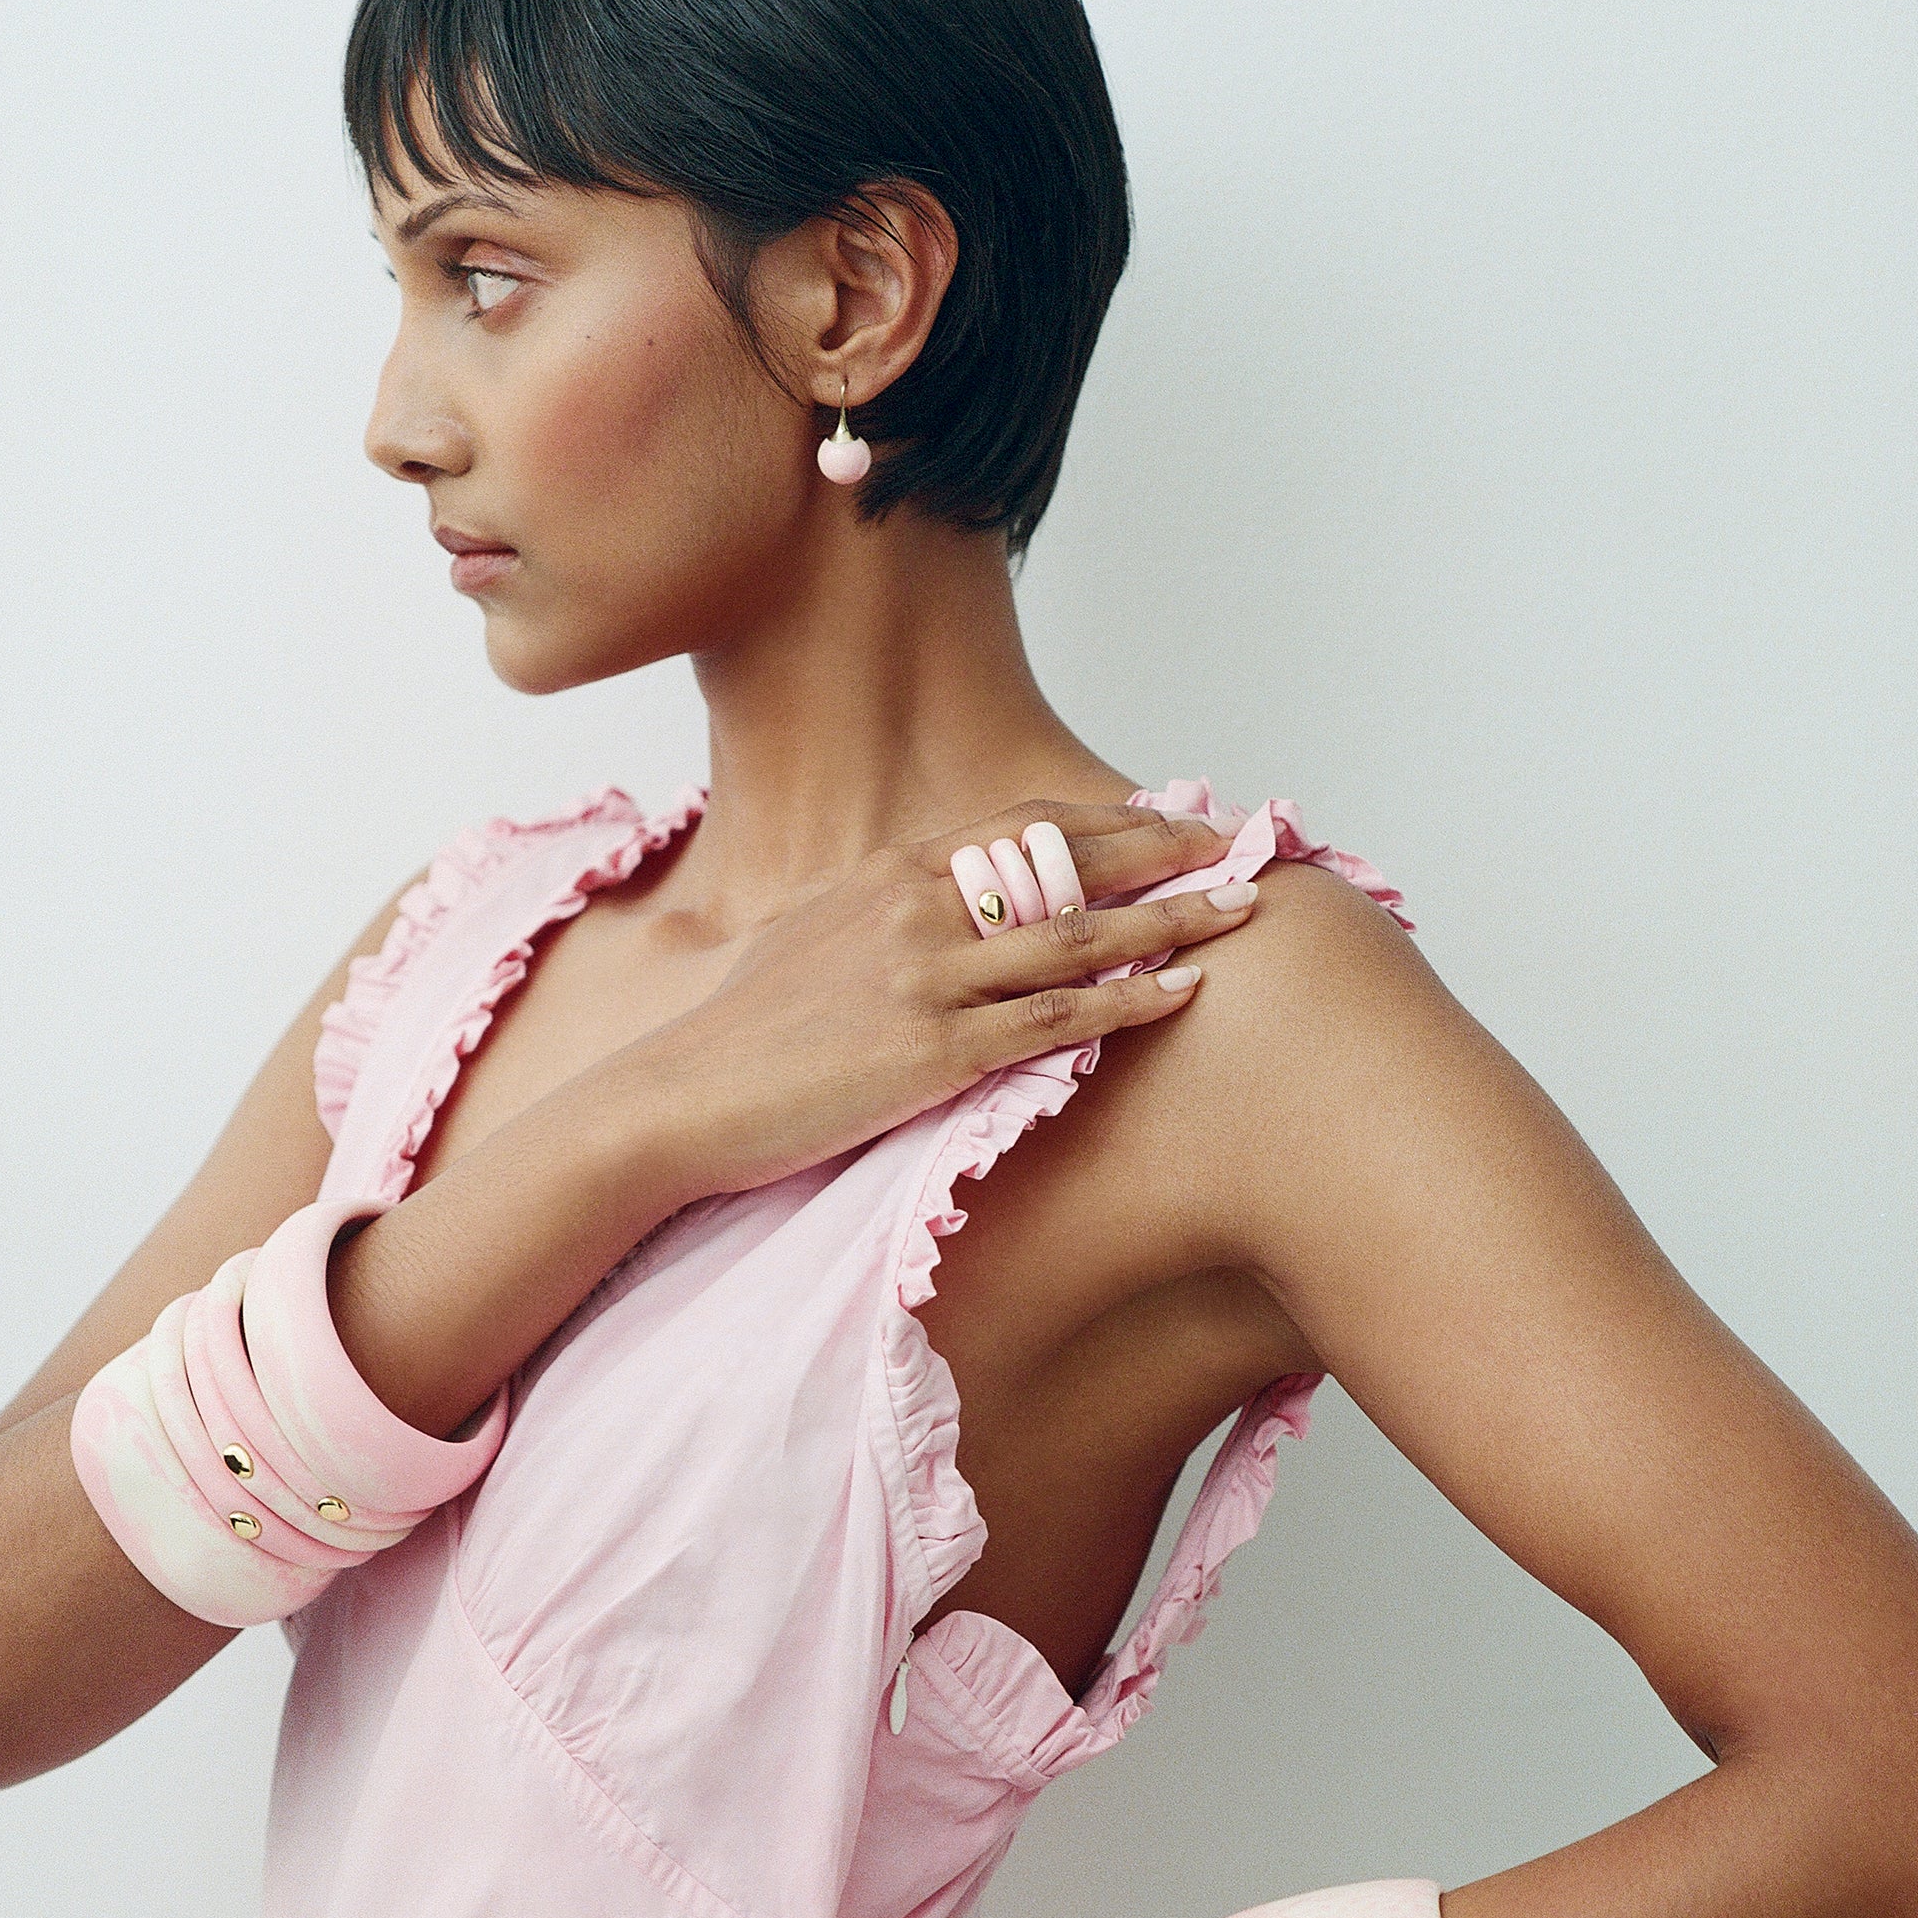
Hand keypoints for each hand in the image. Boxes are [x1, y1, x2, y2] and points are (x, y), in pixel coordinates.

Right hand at [626, 799, 1258, 1198]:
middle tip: (1238, 847)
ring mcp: (927, 977)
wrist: (680, 1098)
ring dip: (1170, 922)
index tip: (1173, 820)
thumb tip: (925, 904)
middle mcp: (917, 907)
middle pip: (1069, 864)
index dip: (1112, 819)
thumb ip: (880, 912)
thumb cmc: (741, 1034)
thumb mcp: (810, 938)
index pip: (1026, 825)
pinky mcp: (933, 1051)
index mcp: (891, 873)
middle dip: (1165, 852)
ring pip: (1078, 936)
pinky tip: (1181, 995)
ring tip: (1237, 912)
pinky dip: (1127, 1001)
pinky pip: (1054, 1018)